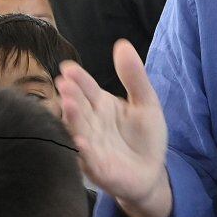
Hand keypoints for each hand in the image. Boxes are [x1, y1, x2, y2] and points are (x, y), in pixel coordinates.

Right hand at [56, 41, 170, 216]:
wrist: (152, 173)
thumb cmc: (145, 137)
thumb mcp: (146, 102)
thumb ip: (134, 76)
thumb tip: (122, 44)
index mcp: (100, 105)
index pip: (86, 88)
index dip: (78, 78)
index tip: (69, 68)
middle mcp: (90, 123)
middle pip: (78, 107)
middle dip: (71, 95)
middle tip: (64, 83)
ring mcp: (91, 146)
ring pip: (78, 130)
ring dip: (72, 119)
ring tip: (68, 105)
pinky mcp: (98, 169)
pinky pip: (88, 159)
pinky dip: (83, 151)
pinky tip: (81, 141)